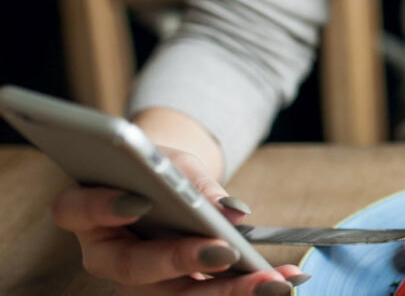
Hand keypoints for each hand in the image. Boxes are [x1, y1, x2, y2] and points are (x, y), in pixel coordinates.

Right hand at [51, 146, 307, 294]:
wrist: (165, 187)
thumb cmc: (160, 170)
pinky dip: (248, 289)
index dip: (102, 207)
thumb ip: (195, 184)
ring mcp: (140, 281)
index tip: (139, 202)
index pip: (77, 211)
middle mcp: (108, 255)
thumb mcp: (175, 163)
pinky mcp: (175, 291)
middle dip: (182, 262)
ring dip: (230, 292)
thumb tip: (234, 213)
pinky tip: (286, 279)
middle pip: (135, 269)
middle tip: (226, 253)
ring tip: (275, 282)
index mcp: (89, 213)